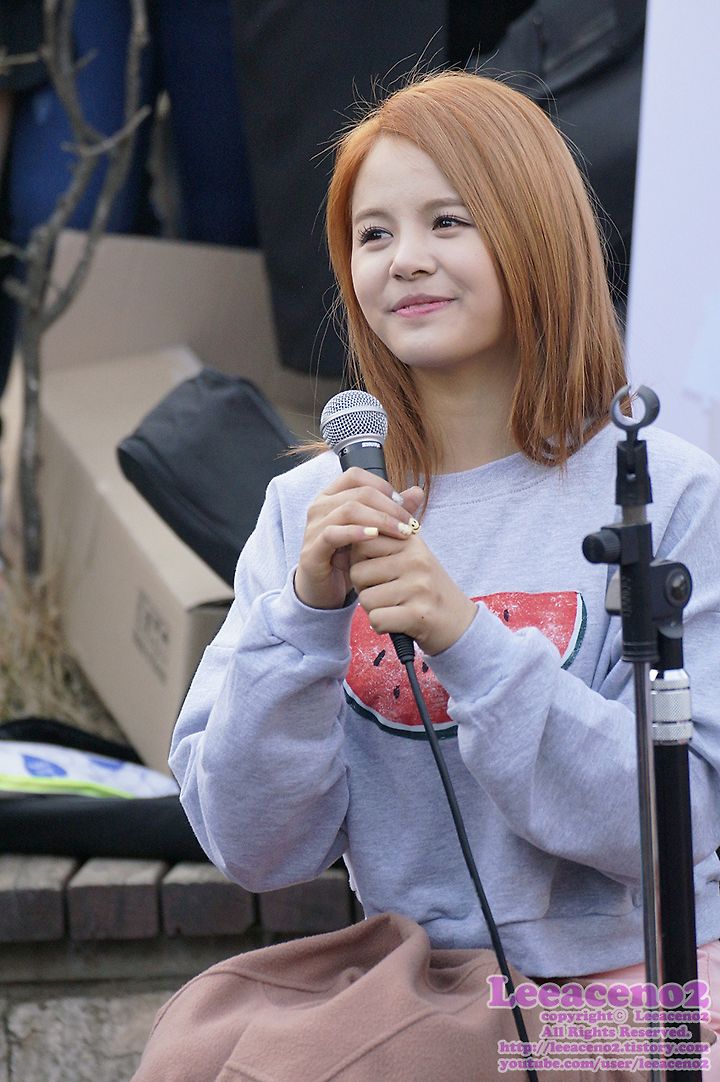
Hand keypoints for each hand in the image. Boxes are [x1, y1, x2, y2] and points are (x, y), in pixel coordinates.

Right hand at [294, 467, 423, 609]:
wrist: (325, 589)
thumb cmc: (349, 556)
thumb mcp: (373, 531)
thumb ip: (393, 511)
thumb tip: (418, 492)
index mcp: (331, 496)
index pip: (356, 476)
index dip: (382, 486)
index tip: (403, 505)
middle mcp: (319, 507)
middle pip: (358, 493)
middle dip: (389, 507)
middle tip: (409, 523)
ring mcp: (313, 528)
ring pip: (348, 511)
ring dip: (380, 520)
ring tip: (401, 532)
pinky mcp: (312, 550)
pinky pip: (333, 534)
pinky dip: (356, 533)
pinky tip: (374, 537)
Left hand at [349, 533, 476, 655]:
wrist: (459, 623)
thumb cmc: (425, 590)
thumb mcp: (409, 558)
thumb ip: (379, 546)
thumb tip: (338, 543)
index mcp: (411, 541)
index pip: (362, 542)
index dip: (360, 561)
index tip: (378, 572)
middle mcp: (416, 560)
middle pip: (358, 572)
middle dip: (364, 588)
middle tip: (387, 594)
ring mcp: (419, 587)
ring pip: (365, 599)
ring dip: (373, 609)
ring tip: (395, 607)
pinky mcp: (419, 614)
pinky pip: (376, 619)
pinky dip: (380, 626)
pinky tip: (397, 622)